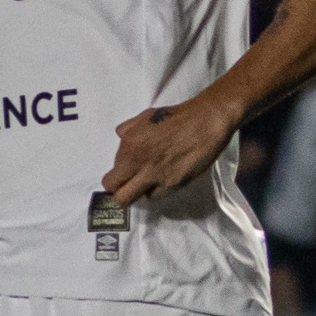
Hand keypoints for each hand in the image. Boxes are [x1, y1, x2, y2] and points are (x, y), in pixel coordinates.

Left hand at [104, 93, 242, 205]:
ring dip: (142, 191)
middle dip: (122, 194)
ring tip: (151, 178)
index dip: (114, 181)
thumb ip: (129, 130)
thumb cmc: (176, 116)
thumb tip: (121, 140)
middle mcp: (140, 164)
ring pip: (139, 199)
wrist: (205, 121)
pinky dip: (158, 189)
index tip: (121, 177)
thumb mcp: (145, 117)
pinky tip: (164, 176)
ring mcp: (157, 176)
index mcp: (130, 146)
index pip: (110, 180)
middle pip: (121, 197)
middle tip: (129, 186)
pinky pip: (158, 195)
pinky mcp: (174, 183)